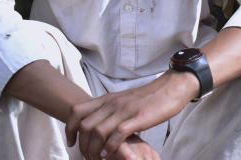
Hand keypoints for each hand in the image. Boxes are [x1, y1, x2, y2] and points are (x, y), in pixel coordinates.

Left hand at [67, 70, 196, 158]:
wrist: (171, 87)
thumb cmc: (148, 97)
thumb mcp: (123, 100)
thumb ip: (109, 109)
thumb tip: (97, 122)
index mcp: (107, 99)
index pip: (77, 111)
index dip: (69, 129)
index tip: (72, 142)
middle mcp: (112, 103)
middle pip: (85, 125)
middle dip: (82, 145)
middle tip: (86, 155)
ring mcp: (124, 110)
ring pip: (98, 131)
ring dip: (94, 150)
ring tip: (96, 158)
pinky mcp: (138, 118)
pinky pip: (117, 134)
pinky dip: (110, 147)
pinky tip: (109, 155)